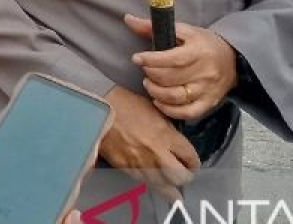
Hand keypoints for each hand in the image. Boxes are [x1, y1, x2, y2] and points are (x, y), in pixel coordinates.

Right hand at [99, 85, 198, 201]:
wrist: (99, 109)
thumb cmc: (126, 104)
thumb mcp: (155, 111)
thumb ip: (169, 131)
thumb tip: (177, 145)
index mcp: (166, 135)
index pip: (190, 158)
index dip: (193, 161)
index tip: (191, 161)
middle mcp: (156, 153)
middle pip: (181, 177)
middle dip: (185, 177)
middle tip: (184, 173)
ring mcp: (140, 163)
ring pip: (163, 187)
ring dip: (170, 186)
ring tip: (172, 187)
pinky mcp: (126, 169)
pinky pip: (145, 182)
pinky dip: (152, 183)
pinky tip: (154, 180)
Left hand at [126, 15, 236, 120]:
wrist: (233, 60)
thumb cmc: (203, 43)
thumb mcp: (183, 30)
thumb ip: (153, 27)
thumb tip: (128, 19)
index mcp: (198, 51)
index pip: (173, 59)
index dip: (152, 60)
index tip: (136, 58)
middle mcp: (204, 72)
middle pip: (171, 79)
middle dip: (151, 75)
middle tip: (145, 70)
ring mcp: (206, 90)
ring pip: (176, 97)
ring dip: (156, 92)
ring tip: (149, 84)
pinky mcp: (208, 103)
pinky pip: (187, 113)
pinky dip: (170, 110)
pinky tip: (158, 101)